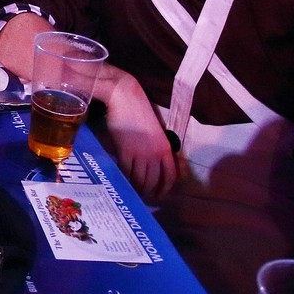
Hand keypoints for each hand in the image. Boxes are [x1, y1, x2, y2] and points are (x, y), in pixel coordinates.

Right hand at [100, 74, 177, 200]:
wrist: (125, 97)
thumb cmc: (139, 112)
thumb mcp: (155, 132)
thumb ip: (156, 148)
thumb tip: (152, 165)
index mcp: (165, 147)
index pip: (171, 175)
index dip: (166, 188)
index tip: (161, 195)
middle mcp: (155, 153)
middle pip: (155, 181)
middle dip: (150, 192)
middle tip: (144, 196)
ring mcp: (140, 153)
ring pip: (140, 179)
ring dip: (137, 188)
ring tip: (132, 190)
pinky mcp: (125, 151)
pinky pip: (126, 172)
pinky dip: (125, 178)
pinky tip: (123, 180)